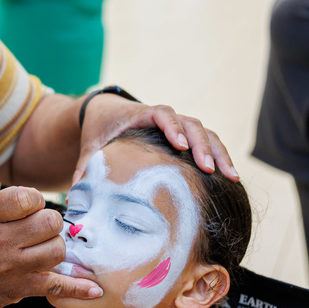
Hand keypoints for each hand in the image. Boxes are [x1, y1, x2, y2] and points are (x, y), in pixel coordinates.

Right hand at [0, 186, 101, 307]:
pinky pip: (58, 287)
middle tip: (38, 226)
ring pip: (57, 249)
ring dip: (55, 244)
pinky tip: (95, 289)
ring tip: (42, 245)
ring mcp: (12, 268)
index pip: (26, 197)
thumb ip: (0, 203)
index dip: (34, 198)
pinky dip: (79, 288)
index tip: (29, 204)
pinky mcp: (21, 289)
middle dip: (49, 220)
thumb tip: (37, 199)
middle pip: (49, 222)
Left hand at [73, 96, 237, 184]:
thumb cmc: (98, 130)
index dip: (173, 127)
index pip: (162, 114)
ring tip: (232, 177)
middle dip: (203, 146)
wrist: (105, 114)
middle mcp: (165, 118)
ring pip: (206, 133)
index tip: (180, 145)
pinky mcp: (185, 137)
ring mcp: (178, 127)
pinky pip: (207, 143)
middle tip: (210, 169)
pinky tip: (230, 178)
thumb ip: (85, 166)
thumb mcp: (91, 147)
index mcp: (141, 115)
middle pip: (191, 124)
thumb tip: (76, 193)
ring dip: (219, 153)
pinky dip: (219, 157)